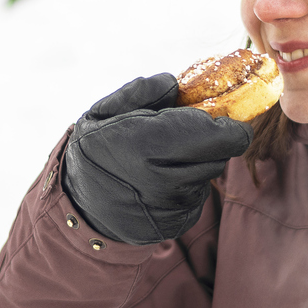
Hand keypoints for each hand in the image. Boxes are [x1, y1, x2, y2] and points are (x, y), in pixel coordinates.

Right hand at [63, 73, 251, 244]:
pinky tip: (160, 184)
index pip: (221, 136)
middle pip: (221, 156)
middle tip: (190, 135)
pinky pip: (196, 197)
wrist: (79, 207)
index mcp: (147, 144)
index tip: (221, 118)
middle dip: (212, 142)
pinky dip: (186, 187)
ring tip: (165, 160)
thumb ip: (141, 92)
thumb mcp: (104, 112)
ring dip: (196, 164)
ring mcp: (171, 207)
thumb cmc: (94, 152)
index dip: (228, 125)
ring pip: (208, 176)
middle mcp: (163, 180)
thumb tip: (176, 83)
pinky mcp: (177, 224)